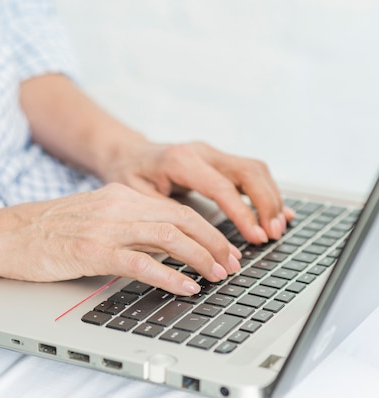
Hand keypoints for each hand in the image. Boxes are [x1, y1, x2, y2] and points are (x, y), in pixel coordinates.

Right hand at [0, 183, 241, 295]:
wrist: (5, 234)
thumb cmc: (45, 231)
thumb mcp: (93, 217)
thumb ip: (127, 226)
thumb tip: (163, 247)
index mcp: (119, 196)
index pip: (175, 208)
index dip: (207, 229)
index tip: (224, 248)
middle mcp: (117, 206)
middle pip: (182, 219)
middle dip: (214, 243)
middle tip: (232, 264)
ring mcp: (105, 227)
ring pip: (169, 237)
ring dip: (201, 258)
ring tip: (218, 276)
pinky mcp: (92, 251)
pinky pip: (141, 263)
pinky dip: (170, 276)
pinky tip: (185, 287)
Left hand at [102, 140, 294, 243]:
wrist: (127, 154)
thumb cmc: (128, 174)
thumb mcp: (136, 197)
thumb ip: (166, 214)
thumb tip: (195, 239)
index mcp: (180, 161)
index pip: (222, 186)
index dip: (243, 213)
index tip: (256, 237)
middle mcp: (201, 152)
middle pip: (248, 172)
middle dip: (266, 205)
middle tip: (272, 235)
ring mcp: (212, 154)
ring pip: (255, 170)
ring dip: (270, 199)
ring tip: (277, 229)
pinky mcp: (218, 160)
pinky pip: (250, 172)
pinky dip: (266, 192)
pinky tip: (277, 211)